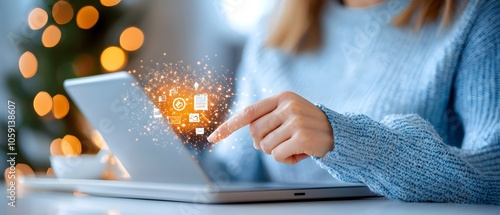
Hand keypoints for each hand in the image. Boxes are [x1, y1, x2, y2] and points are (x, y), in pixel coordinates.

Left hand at [207, 91, 333, 163]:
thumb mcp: (289, 114)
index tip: (213, 138)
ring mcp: (295, 120)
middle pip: (255, 133)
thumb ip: (268, 119)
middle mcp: (288, 105)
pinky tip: (300, 153)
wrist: (339, 133)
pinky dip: (286, 159)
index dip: (229, 126)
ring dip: (277, 152)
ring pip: (266, 146)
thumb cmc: (309, 126)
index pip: (248, 112)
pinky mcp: (301, 135)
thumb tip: (250, 135)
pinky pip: (278, 155)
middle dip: (263, 143)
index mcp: (281, 97)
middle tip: (282, 142)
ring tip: (294, 146)